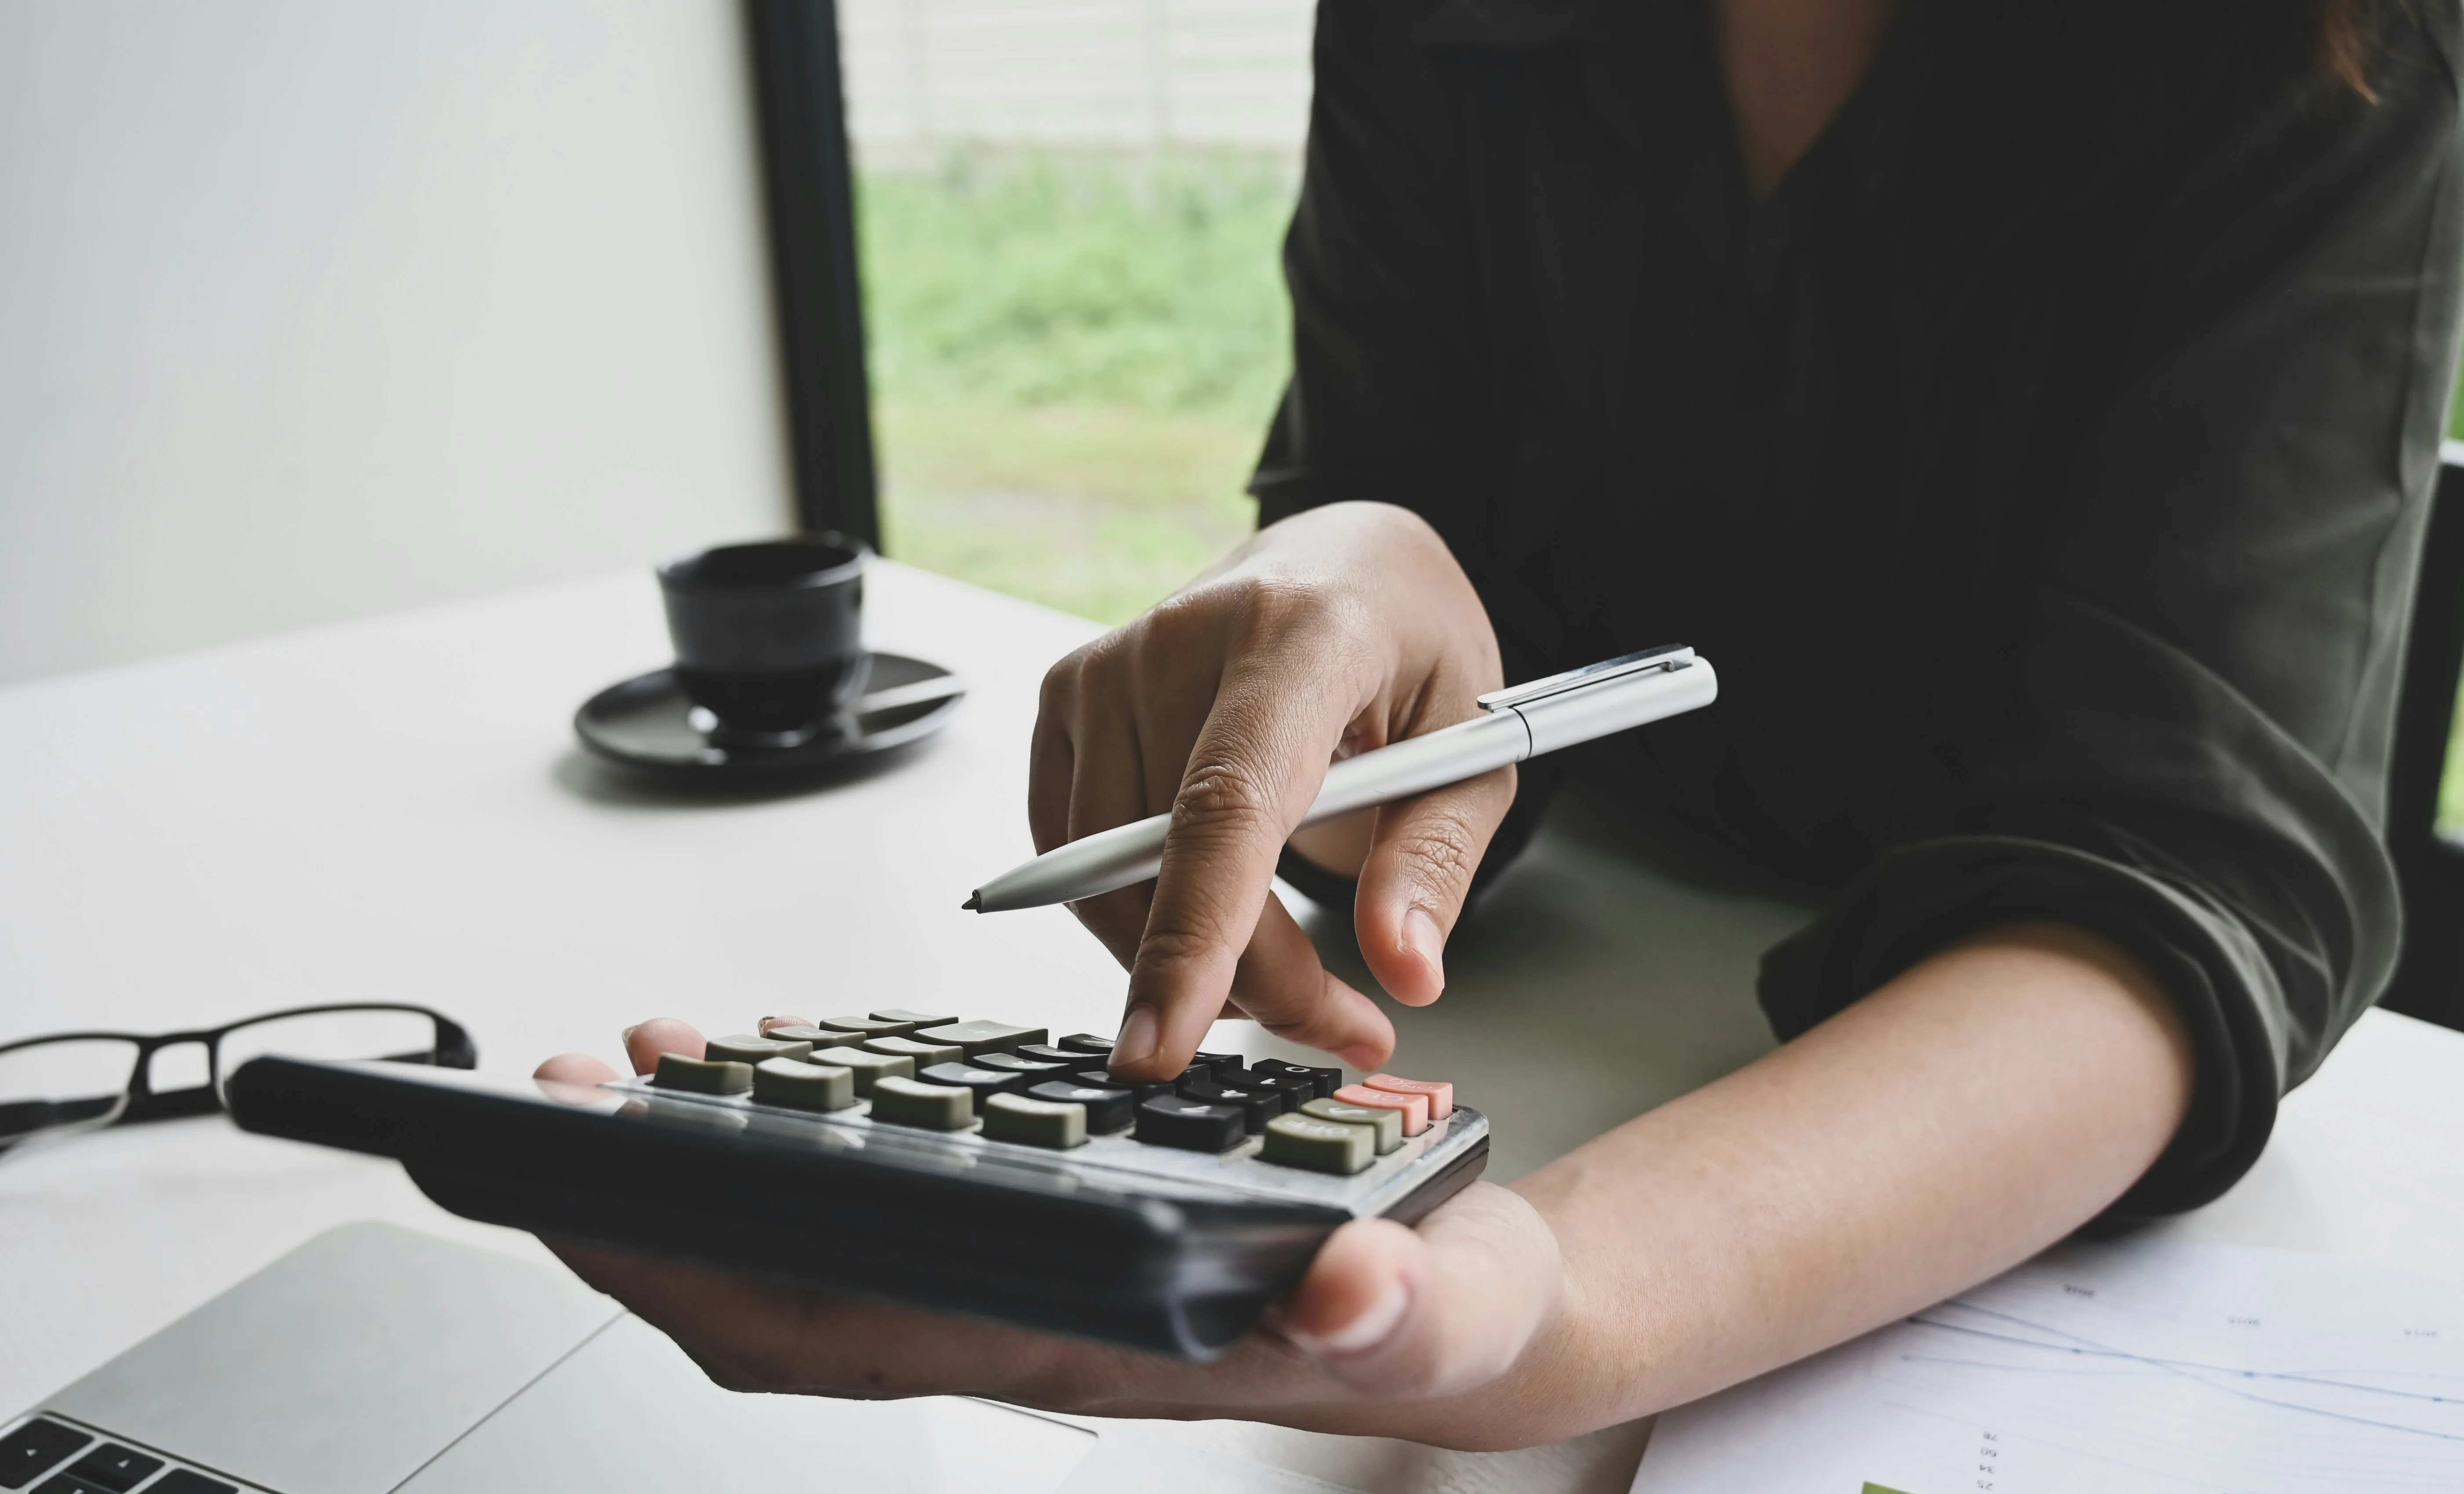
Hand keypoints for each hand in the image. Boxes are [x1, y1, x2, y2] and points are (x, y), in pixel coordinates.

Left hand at [531, 1020, 1572, 1447]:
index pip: (857, 1325)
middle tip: (551, 1115)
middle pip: (786, 1299)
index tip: (599, 1199)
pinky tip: (784, 1068)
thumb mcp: (1441, 1300)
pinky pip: (883, 1201)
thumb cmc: (1432, 1307)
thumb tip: (1350, 1292)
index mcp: (1086, 1334)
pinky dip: (804, 1140)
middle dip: (648, 1223)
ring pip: (815, 1250)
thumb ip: (1398, 1306)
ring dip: (706, 1174)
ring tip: (634, 1071)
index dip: (711, 1276)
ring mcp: (1025, 1279)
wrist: (1453, 1312)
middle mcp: (1028, 1319)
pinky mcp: (1046, 1223)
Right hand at [1032, 501, 1511, 1080]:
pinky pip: (1077, 858)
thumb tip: (1404, 971)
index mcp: (1303, 634)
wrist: (1340, 559)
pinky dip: (1139, 916)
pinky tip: (1215, 908)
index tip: (1165, 1040)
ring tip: (1288, 965)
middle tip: (1341, 1024)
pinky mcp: (1066, 696)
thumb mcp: (1474, 743)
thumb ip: (1437, 859)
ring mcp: (1110, 664)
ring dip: (1197, 960)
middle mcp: (1186, 637)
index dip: (1194, 935)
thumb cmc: (1409, 642)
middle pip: (1178, 865)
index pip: (1227, 803)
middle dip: (1255, 980)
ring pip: (1114, 880)